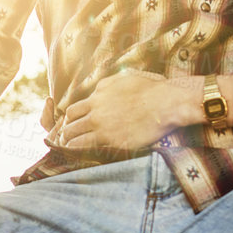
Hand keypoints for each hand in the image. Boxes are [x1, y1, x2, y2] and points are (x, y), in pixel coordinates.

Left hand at [61, 70, 194, 154]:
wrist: (165, 103)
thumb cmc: (152, 89)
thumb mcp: (125, 78)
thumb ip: (109, 84)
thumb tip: (101, 89)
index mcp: (98, 94)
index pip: (74, 109)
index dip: (71, 119)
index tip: (73, 126)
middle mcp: (96, 110)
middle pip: (70, 124)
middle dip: (67, 132)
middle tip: (67, 140)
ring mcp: (102, 126)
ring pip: (73, 137)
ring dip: (69, 143)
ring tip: (68, 149)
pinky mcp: (111, 140)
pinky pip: (85, 147)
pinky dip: (78, 151)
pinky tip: (78, 155)